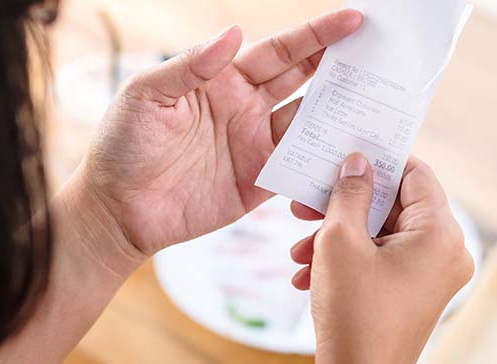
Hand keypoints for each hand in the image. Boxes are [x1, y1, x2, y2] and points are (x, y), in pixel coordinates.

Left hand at [76, 10, 363, 271]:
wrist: (117, 211)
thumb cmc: (122, 146)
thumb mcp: (147, 96)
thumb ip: (190, 66)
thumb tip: (234, 34)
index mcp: (223, 79)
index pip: (279, 52)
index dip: (316, 36)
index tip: (353, 20)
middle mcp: (247, 108)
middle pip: (304, 80)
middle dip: (340, 64)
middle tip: (380, 52)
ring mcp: (256, 145)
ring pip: (310, 122)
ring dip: (342, 111)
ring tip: (379, 99)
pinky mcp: (259, 183)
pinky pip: (300, 168)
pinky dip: (325, 161)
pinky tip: (351, 154)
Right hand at [288, 154, 473, 363]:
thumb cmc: (352, 315)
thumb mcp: (341, 241)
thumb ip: (350, 193)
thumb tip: (357, 163)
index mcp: (441, 233)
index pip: (415, 173)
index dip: (378, 160)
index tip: (344, 156)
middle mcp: (447, 252)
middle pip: (395, 205)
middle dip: (345, 206)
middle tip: (306, 202)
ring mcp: (434, 276)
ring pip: (383, 235)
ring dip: (339, 236)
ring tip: (299, 249)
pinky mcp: (417, 294)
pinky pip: (384, 261)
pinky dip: (349, 261)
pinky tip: (308, 273)